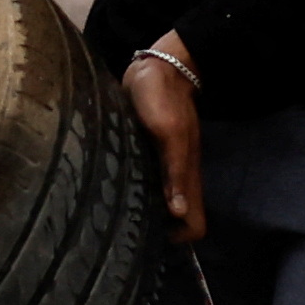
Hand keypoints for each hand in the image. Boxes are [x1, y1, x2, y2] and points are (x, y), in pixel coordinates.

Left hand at [123, 34, 204, 242]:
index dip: (179, 237)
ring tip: (112, 218)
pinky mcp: (144, 155)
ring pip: (157, 204)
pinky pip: (142, 184)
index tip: (152, 238)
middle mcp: (175, 177)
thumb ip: (175, 169)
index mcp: (186, 175)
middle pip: (174, 220)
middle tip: (124, 233)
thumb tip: (178, 212)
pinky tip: (111, 192)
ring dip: (141, 213)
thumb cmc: (161, 97)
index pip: (194, 224)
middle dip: (155, 232)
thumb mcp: (168, 131)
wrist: (156, 66)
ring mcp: (160, 166)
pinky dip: (131, 193)